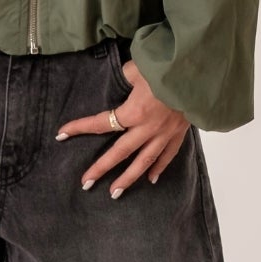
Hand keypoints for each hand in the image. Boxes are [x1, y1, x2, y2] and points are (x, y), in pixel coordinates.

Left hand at [55, 56, 189, 194]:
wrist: (199, 74)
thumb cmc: (166, 68)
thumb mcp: (138, 68)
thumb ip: (125, 77)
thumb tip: (119, 80)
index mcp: (134, 111)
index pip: (101, 123)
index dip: (80, 128)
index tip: (61, 134)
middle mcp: (147, 128)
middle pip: (120, 152)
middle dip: (102, 168)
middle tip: (86, 183)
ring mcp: (164, 133)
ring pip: (144, 161)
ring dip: (129, 178)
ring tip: (115, 193)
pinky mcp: (179, 133)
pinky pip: (168, 155)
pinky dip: (159, 168)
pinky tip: (151, 179)